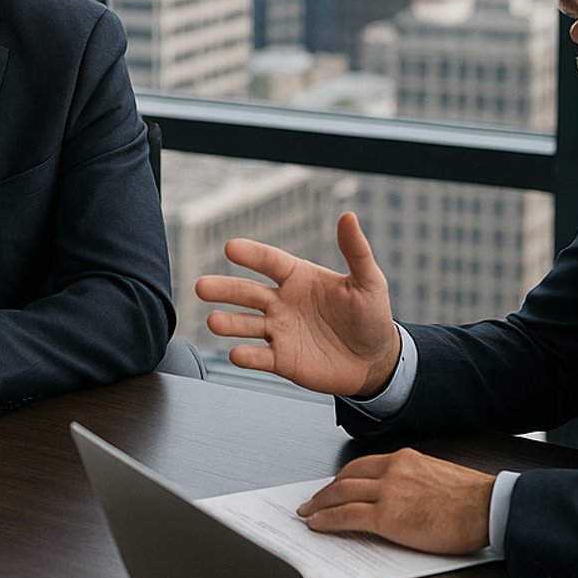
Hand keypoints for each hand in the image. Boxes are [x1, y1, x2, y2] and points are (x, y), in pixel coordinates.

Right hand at [194, 214, 401, 396]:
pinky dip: (247, 356)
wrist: (376, 362)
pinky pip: (260, 357)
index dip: (251, 255)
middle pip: (247, 292)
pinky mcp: (282, 360)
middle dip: (224, 289)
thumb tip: (348, 216)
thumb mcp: (369, 281)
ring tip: (213, 321)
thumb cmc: (372, 317)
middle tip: (202, 286)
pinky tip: (236, 354)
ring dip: (229, 323)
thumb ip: (355, 250)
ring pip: (247, 325)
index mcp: (299, 278)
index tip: (231, 247)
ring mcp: (279, 331)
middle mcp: (283, 303)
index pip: (270, 261)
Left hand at [296, 449, 494, 555]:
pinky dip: (328, 521)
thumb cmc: (472, 500)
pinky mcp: (387, 516)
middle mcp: (392, 470)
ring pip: (341, 495)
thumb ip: (412, 482)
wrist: (488, 507)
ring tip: (309, 514)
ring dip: (320, 505)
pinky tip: (318, 525)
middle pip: (346, 478)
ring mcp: (388, 492)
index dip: (341, 479)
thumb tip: (399, 499)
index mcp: (404, 459)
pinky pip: (347, 517)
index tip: (332, 487)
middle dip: (325, 492)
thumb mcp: (436, 479)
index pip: (361, 466)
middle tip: (312, 501)